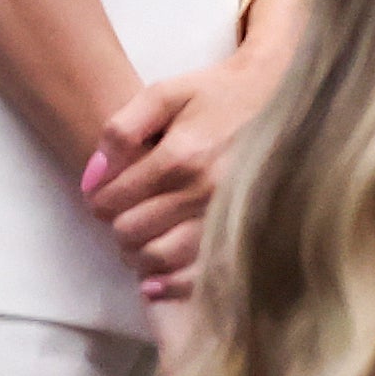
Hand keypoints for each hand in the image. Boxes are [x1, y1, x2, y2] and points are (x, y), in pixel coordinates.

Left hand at [86, 36, 291, 296]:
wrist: (282, 99)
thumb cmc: (218, 95)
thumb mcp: (164, 94)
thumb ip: (121, 130)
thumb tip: (91, 178)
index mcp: (180, 157)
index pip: (112, 201)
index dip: (98, 200)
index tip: (104, 194)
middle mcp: (205, 192)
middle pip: (131, 232)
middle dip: (117, 225)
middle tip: (123, 214)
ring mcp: (227, 219)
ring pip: (159, 258)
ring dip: (139, 253)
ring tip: (143, 237)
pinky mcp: (245, 236)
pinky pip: (198, 277)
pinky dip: (172, 281)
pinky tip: (161, 274)